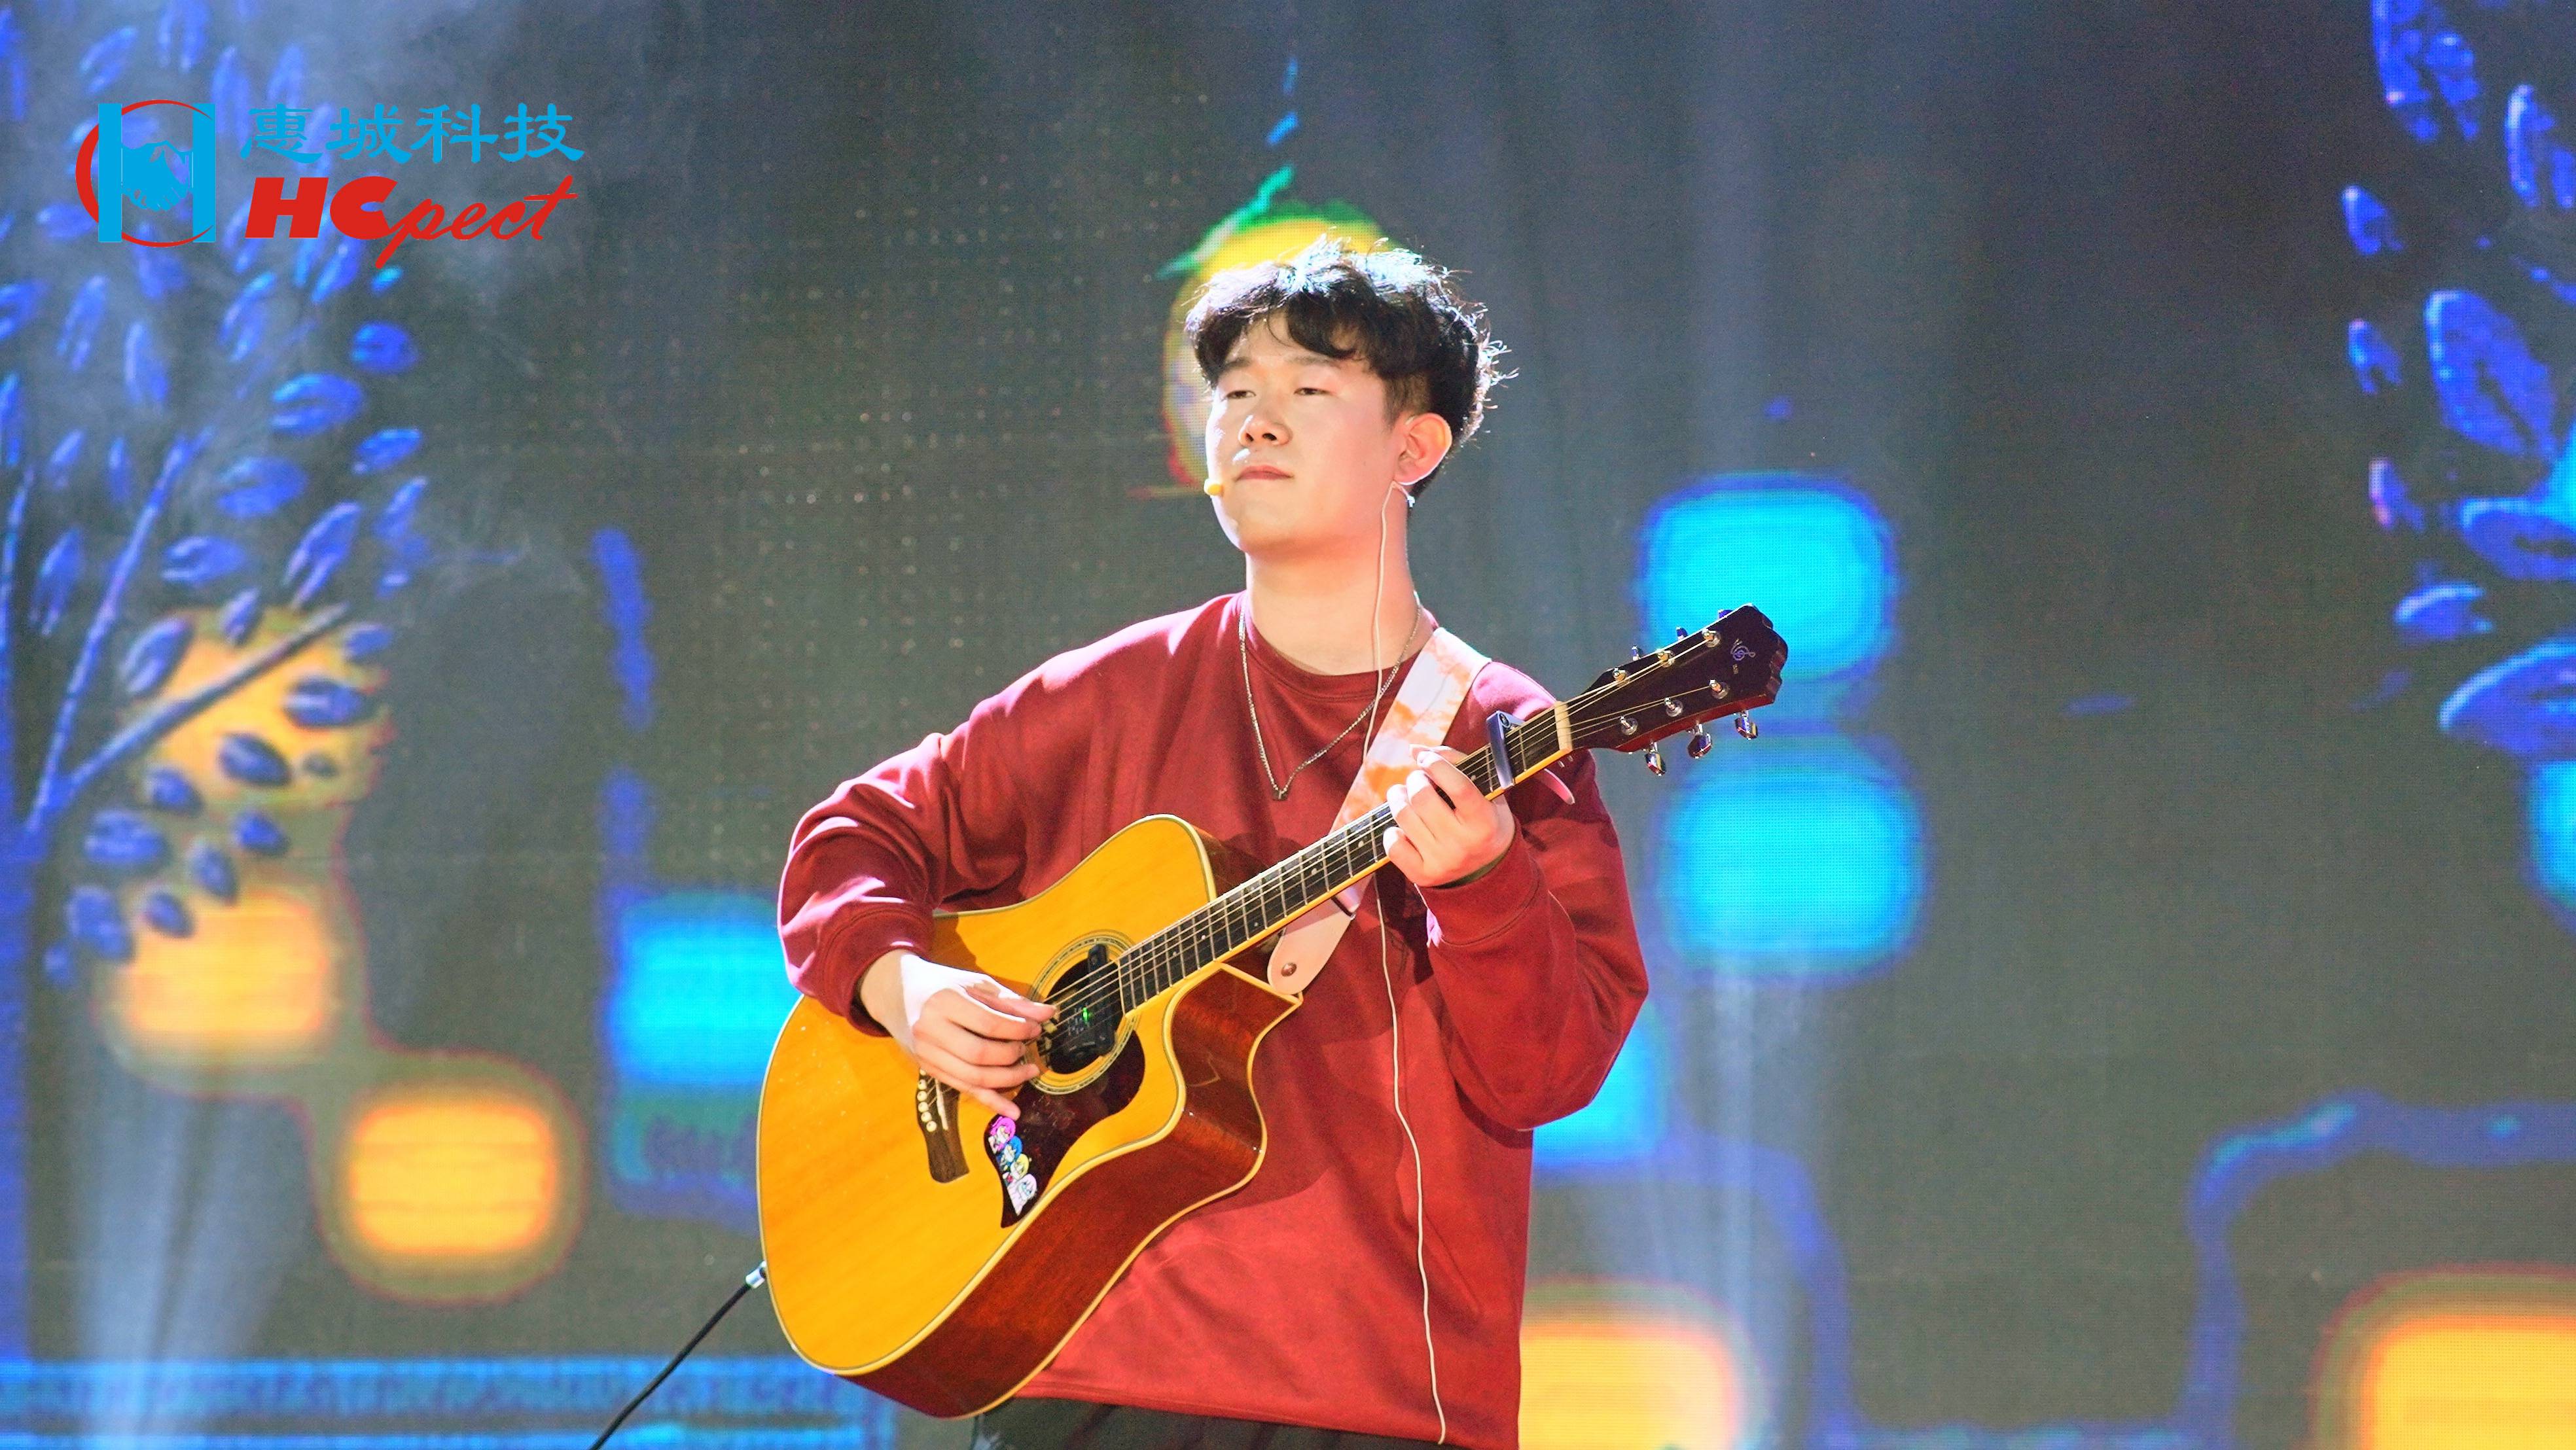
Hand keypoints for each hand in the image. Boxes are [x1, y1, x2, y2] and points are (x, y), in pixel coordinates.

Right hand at [858, 949, 1054, 1116]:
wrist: (898, 993)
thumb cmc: (943, 985)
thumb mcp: (977, 985)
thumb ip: (1012, 1002)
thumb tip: (1048, 1014)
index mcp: (944, 1002)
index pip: (988, 1023)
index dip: (1018, 1030)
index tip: (1036, 1029)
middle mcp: (930, 1030)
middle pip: (979, 1054)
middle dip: (1012, 1057)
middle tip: (1029, 1051)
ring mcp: (926, 1053)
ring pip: (971, 1077)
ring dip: (1006, 1080)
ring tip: (1028, 1072)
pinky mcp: (928, 1069)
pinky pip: (963, 1089)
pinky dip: (989, 1100)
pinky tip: (1011, 1109)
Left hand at [1383, 746, 1515, 887]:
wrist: (1487, 869)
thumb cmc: (1483, 819)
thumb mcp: (1484, 790)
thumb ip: (1455, 762)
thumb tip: (1415, 749)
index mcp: (1485, 821)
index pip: (1458, 787)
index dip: (1437, 765)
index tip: (1426, 759)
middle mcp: (1464, 844)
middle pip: (1422, 798)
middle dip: (1415, 779)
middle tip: (1417, 779)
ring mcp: (1442, 862)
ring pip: (1403, 816)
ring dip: (1398, 797)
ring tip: (1404, 794)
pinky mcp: (1423, 875)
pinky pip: (1393, 846)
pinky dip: (1392, 830)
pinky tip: (1403, 825)